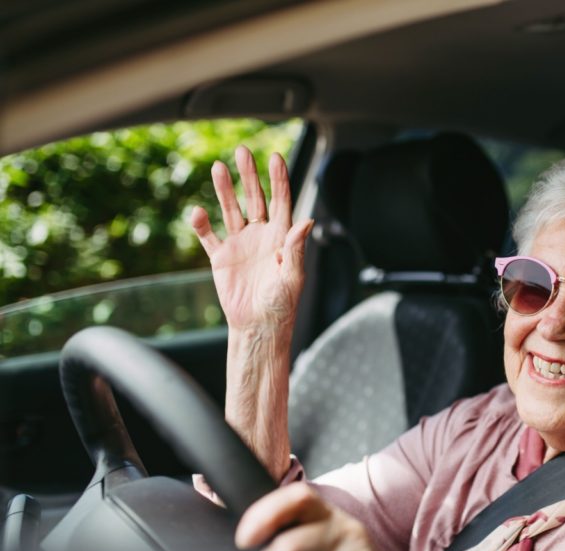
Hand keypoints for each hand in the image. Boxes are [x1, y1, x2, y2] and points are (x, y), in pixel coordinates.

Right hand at [191, 146, 312, 331]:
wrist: (259, 326)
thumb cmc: (282, 305)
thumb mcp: (293, 277)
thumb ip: (296, 248)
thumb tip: (307, 220)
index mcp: (282, 237)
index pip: (281, 202)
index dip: (278, 180)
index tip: (275, 157)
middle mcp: (261, 235)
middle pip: (255, 198)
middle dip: (249, 176)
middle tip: (242, 151)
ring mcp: (240, 244)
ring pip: (231, 210)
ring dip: (225, 190)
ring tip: (218, 167)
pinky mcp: (221, 257)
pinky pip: (209, 236)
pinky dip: (202, 224)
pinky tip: (198, 211)